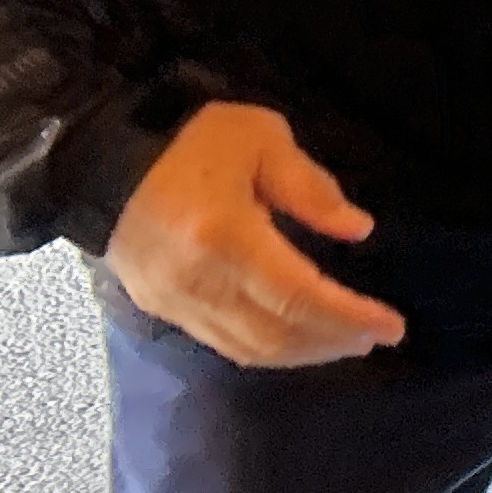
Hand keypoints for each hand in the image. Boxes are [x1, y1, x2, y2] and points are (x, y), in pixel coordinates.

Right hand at [103, 101, 404, 367]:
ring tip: (346, 341)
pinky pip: (221, 341)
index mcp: (226, 237)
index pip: (299, 298)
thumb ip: (310, 188)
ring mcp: (172, 300)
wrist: (99, 157)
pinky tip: (296, 336)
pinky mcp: (157, 306)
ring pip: (248, 348)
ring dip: (303, 352)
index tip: (393, 327)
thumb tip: (357, 230)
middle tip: (376, 336)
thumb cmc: (189, 140)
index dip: (350, 318)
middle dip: (333, 341)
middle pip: (276, 335)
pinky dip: (267, 346)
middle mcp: (197, 281)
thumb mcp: (262, 140)